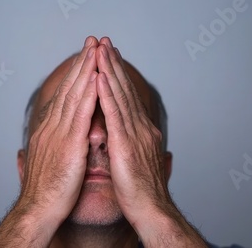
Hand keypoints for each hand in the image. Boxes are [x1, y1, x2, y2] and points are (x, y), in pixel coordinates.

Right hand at [0, 36, 98, 246]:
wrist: (38, 209)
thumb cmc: (44, 191)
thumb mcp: (45, 164)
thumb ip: (45, 149)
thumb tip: (36, 146)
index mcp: (48, 131)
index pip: (63, 97)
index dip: (75, 76)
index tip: (84, 59)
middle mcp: (52, 127)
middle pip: (68, 89)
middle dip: (81, 63)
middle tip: (91, 42)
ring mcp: (59, 134)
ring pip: (74, 96)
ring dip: (85, 71)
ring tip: (96, 51)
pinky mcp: (68, 145)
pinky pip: (80, 115)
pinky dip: (88, 95)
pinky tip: (96, 79)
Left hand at [95, 37, 206, 246]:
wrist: (151, 210)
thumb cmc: (143, 191)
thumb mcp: (141, 161)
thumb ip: (141, 146)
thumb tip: (149, 143)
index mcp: (141, 131)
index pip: (128, 97)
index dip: (119, 76)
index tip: (110, 57)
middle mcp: (140, 127)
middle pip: (125, 90)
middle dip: (114, 64)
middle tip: (105, 42)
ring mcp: (135, 134)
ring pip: (120, 96)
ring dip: (109, 71)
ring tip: (100, 50)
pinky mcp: (126, 145)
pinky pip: (114, 115)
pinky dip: (107, 95)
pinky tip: (100, 78)